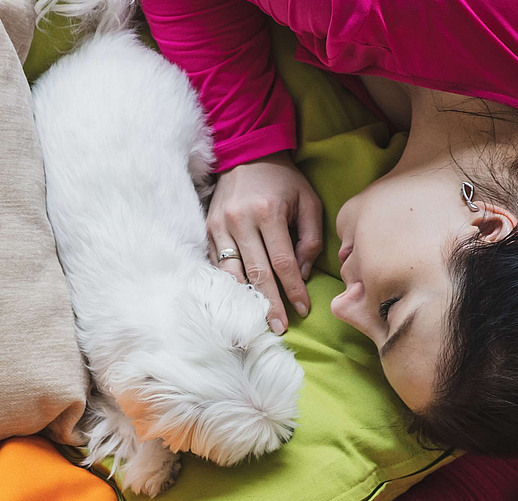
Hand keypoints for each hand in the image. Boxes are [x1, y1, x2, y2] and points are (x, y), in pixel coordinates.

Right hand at [206, 151, 323, 334]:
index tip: (302, 310)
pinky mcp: (207, 228)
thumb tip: (302, 274)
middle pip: (256, 273)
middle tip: (280, 328)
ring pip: (232, 273)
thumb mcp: (308, 202)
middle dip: (270, 304)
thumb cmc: (283, 181)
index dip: (293, 289)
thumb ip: (311, 239)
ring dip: (244, 300)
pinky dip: (226, 285)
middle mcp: (240, 220)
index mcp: (268, 213)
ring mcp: (219, 225)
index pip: (283, 262)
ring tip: (256, 322)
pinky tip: (235, 302)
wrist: (246, 154)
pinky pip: (215, 264)